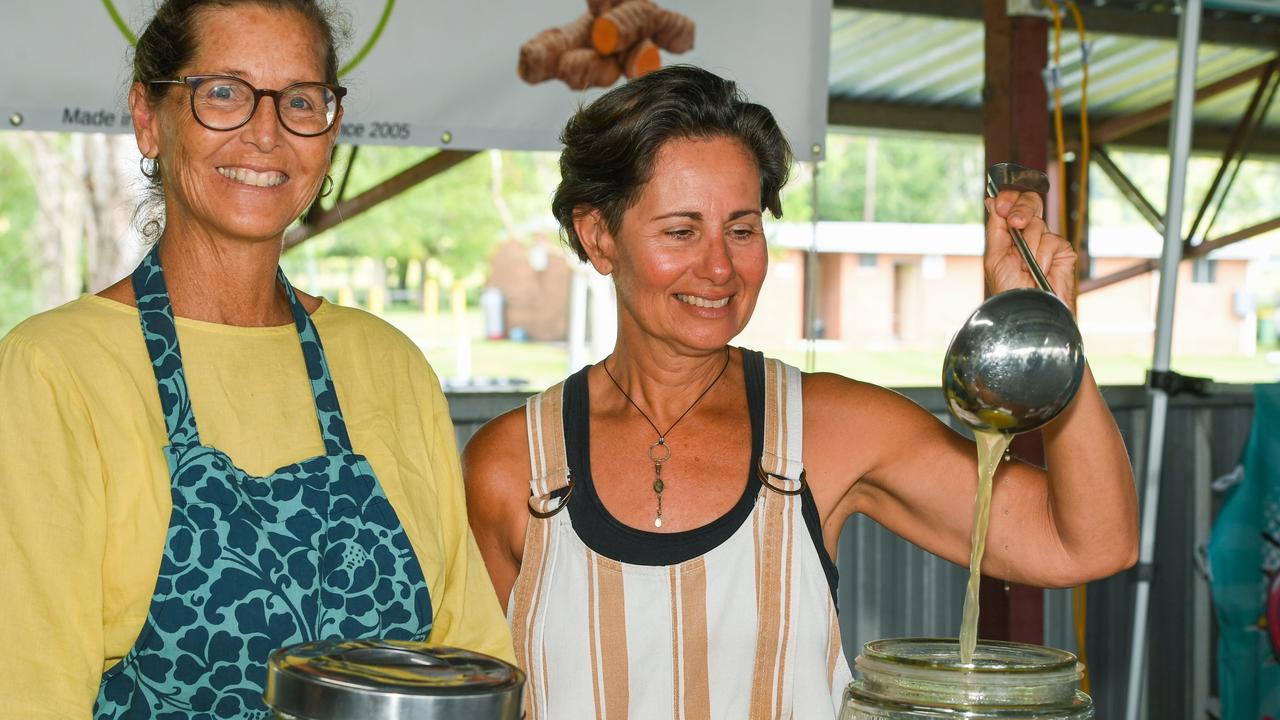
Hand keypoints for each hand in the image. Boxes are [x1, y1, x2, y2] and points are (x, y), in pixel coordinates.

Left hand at [984, 190, 1076, 305]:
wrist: (1028, 309)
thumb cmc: (1009, 289)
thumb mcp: (995, 256)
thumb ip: (995, 227)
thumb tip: (992, 200)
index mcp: (1010, 234)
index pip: (1013, 204)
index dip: (1009, 199)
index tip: (1001, 205)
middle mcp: (1029, 235)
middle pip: (1030, 202)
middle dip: (1021, 209)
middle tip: (1015, 222)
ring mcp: (1047, 242)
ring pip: (1037, 224)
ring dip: (1027, 247)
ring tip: (1025, 267)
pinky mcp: (1063, 250)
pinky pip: (1051, 240)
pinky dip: (1041, 257)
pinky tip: (1039, 271)